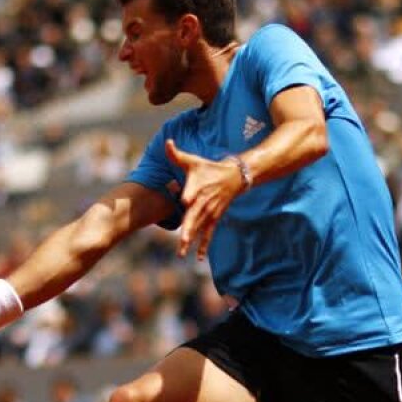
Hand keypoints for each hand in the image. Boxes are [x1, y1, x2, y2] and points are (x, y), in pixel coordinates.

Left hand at [166, 139, 247, 260]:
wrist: (234, 176)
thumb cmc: (209, 168)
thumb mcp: (193, 160)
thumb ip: (177, 154)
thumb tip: (167, 143)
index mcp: (198, 186)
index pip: (193, 192)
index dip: (188, 195)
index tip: (186, 200)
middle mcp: (204, 201)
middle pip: (195, 215)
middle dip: (189, 227)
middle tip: (182, 239)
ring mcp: (210, 212)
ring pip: (199, 227)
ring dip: (192, 240)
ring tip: (182, 252)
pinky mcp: (214, 218)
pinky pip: (209, 233)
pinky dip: (205, 245)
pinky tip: (199, 258)